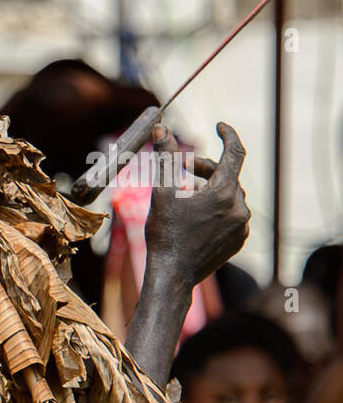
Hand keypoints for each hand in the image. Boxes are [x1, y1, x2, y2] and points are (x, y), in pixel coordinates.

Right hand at [144, 122, 249, 286]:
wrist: (171, 276)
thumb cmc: (163, 234)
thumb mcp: (161, 192)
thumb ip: (165, 157)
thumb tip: (161, 128)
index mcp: (223, 193)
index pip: (234, 153)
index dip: (228, 136)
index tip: (220, 126)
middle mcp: (239, 208)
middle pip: (227, 175)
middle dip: (206, 168)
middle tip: (182, 168)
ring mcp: (242, 226)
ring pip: (230, 195)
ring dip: (211, 189)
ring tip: (186, 195)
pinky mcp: (239, 240)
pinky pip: (233, 214)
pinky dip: (217, 208)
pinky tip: (196, 215)